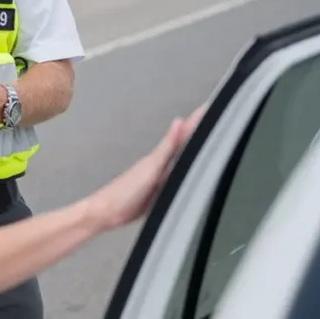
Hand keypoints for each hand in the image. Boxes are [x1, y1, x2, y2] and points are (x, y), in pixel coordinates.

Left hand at [85, 105, 206, 230]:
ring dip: (190, 147)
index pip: (182, 134)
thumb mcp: (151, 168)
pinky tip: (186, 168)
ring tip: (203, 137)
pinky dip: (184, 167)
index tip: (208, 108)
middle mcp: (160, 163)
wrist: (109, 212)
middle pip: (182, 144)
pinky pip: (176, 174)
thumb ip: (166, 147)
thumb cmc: (126, 191)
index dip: (195, 122)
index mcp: (160, 156)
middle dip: (196, 131)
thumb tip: (178, 122)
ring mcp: (159, 176)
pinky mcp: (158, 190)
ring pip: (179, 157)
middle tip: (210, 117)